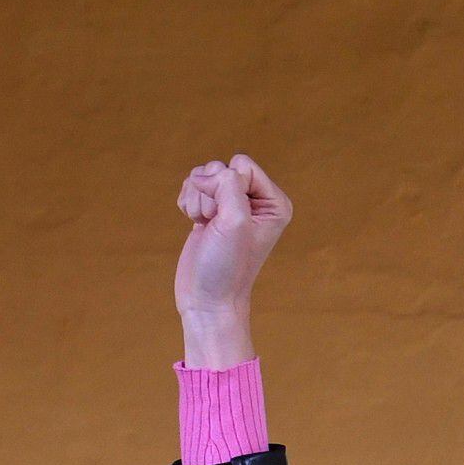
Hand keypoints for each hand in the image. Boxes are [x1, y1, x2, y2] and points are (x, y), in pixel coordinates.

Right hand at [174, 155, 291, 364]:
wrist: (207, 299)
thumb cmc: (226, 266)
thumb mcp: (234, 220)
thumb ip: (227, 184)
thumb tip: (203, 175)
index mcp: (275, 203)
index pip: (242, 165)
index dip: (227, 186)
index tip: (227, 219)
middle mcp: (257, 202)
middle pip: (221, 168)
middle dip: (210, 192)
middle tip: (215, 224)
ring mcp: (232, 206)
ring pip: (204, 176)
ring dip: (197, 199)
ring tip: (206, 226)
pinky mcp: (211, 211)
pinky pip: (193, 186)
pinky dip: (188, 202)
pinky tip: (196, 224)